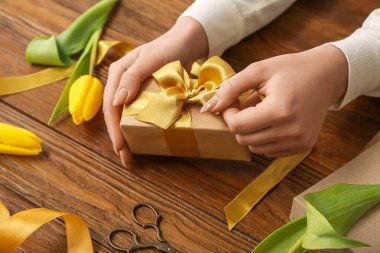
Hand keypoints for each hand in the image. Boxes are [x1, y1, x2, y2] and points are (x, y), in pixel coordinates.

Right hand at [103, 17, 207, 166]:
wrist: (188, 42)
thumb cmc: (168, 48)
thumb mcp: (148, 60)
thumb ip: (132, 78)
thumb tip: (116, 101)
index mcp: (118, 74)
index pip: (111, 105)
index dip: (114, 128)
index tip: (120, 146)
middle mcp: (123, 83)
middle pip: (116, 114)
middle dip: (119, 137)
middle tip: (125, 157)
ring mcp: (135, 90)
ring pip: (126, 116)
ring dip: (128, 136)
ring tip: (131, 155)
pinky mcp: (147, 94)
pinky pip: (140, 113)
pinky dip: (139, 128)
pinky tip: (142, 140)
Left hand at [201, 45, 347, 156]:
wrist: (328, 75)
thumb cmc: (291, 69)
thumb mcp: (258, 71)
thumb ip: (230, 88)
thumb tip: (208, 109)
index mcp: (279, 111)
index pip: (237, 126)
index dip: (229, 113)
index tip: (235, 100)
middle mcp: (291, 132)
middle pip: (243, 138)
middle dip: (239, 121)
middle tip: (249, 103)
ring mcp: (299, 142)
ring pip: (254, 147)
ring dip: (251, 130)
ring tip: (262, 110)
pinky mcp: (303, 147)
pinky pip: (269, 151)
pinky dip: (264, 137)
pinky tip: (273, 120)